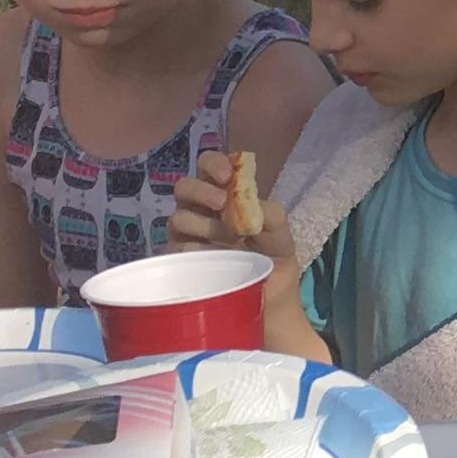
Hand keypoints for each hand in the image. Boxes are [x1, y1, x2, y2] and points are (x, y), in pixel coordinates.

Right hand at [168, 149, 300, 281]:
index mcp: (223, 192)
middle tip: (223, 203)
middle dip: (202, 191)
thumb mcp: (280, 231)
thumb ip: (270, 212)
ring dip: (204, 225)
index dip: (214, 164)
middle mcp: (200, 209)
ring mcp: (187, 234)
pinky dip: (196, 250)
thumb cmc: (273, 254)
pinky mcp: (180, 260)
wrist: (272, 293)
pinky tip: (214, 258)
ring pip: (178, 218)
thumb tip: (251, 205)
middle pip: (183, 187)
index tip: (228, 175)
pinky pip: (176, 249)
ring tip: (230, 240)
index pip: (208, 166)